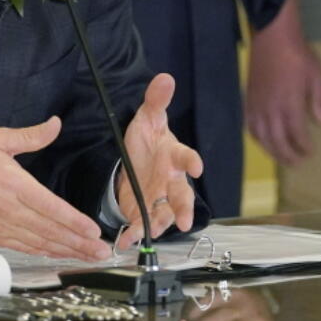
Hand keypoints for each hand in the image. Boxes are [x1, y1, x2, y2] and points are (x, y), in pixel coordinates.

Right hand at [0, 118, 109, 260]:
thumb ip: (29, 136)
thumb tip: (54, 125)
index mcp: (11, 183)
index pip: (50, 207)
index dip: (74, 221)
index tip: (93, 230)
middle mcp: (8, 209)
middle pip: (50, 231)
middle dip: (79, 242)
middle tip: (102, 251)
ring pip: (39, 243)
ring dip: (66, 251)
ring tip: (88, 257)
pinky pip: (23, 248)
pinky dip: (43, 253)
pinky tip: (58, 255)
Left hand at [115, 74, 203, 248]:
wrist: (137, 159)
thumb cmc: (148, 139)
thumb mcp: (148, 117)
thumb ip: (156, 100)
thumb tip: (164, 78)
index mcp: (174, 155)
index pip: (186, 157)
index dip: (192, 162)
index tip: (196, 167)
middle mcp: (171, 180)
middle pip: (182, 195)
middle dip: (184, 208)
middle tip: (186, 221)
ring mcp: (160, 198)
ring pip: (166, 215)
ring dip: (159, 226)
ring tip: (150, 235)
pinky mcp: (145, 211)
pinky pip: (143, 225)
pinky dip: (135, 234)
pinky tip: (124, 242)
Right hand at [246, 0, 320, 165]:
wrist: (272, 37)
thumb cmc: (299, 55)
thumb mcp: (317, 75)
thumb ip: (319, 99)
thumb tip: (320, 121)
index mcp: (289, 103)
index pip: (296, 133)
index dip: (304, 146)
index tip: (311, 152)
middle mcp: (270, 108)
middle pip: (277, 140)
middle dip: (288, 155)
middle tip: (298, 163)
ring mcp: (257, 105)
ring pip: (261, 136)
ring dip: (272, 151)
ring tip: (282, 158)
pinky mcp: (249, 99)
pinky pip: (250, 125)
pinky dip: (257, 138)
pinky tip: (264, 141)